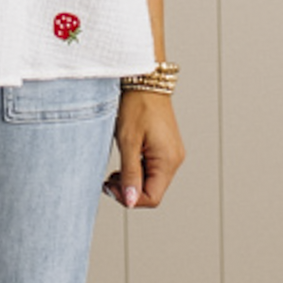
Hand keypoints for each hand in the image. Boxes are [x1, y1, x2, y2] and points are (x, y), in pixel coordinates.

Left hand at [104, 90, 183, 208]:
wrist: (145, 81)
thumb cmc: (137, 106)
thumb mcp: (128, 142)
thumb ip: (130, 174)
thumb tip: (130, 201)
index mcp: (168, 160)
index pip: (152, 198)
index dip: (130, 198)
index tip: (109, 186)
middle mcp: (174, 160)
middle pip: (153, 192)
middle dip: (129, 191)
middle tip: (108, 181)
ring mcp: (172, 154)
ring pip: (152, 182)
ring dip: (132, 182)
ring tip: (114, 172)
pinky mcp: (166, 149)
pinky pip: (153, 170)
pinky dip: (137, 172)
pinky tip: (125, 163)